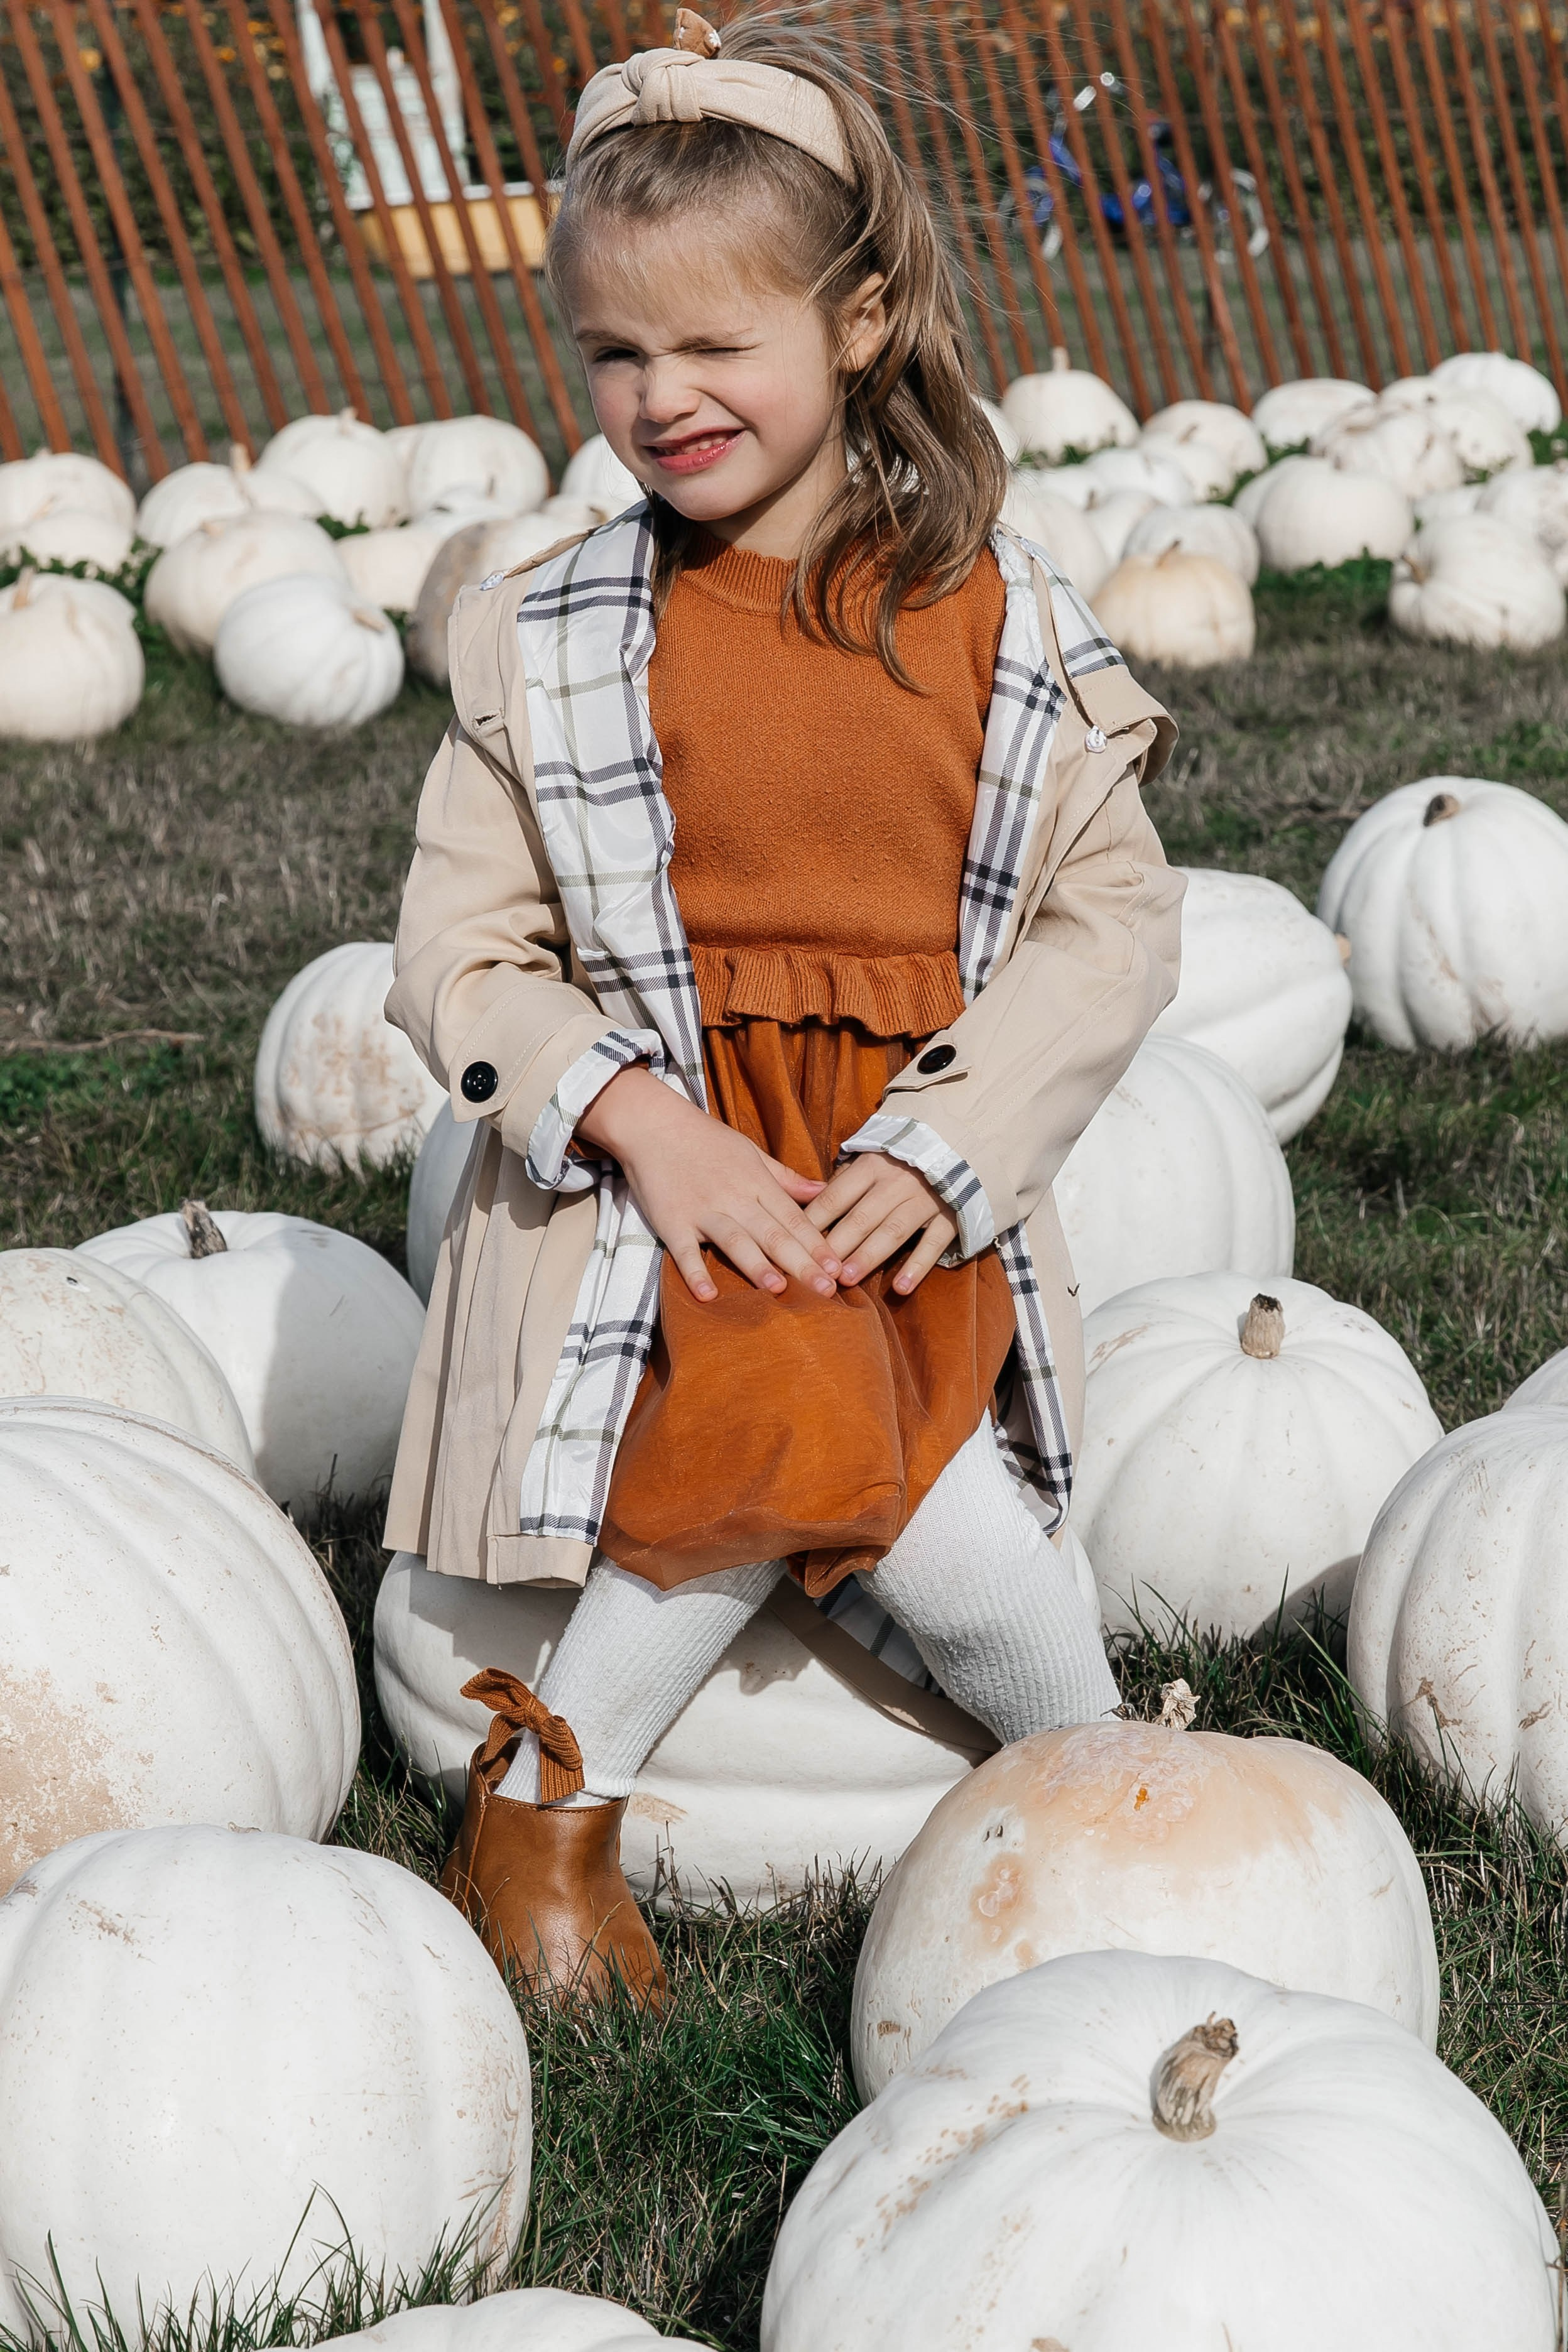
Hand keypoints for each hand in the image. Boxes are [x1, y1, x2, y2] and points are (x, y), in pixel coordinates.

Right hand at [575, 1065, 842, 1302]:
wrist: (653, 1124)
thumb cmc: (705, 1139)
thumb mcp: (750, 1151)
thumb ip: (785, 1177)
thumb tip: (823, 1190)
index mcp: (756, 1181)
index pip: (793, 1218)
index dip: (816, 1244)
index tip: (837, 1269)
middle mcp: (733, 1197)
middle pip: (772, 1234)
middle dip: (801, 1263)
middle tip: (826, 1291)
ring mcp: (702, 1210)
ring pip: (735, 1240)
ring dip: (756, 1265)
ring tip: (778, 1289)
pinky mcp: (671, 1221)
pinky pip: (684, 1250)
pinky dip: (695, 1272)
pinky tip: (708, 1295)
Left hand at [804, 1152, 957, 1293]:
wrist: (961, 1143)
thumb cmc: (902, 1158)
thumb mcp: (872, 1156)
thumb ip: (844, 1179)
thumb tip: (808, 1204)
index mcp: (872, 1165)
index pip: (836, 1196)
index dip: (814, 1221)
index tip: (794, 1244)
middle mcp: (896, 1182)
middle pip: (861, 1217)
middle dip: (837, 1244)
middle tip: (817, 1269)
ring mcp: (925, 1199)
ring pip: (892, 1231)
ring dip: (868, 1256)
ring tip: (846, 1279)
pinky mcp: (950, 1216)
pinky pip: (933, 1244)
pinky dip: (917, 1266)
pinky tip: (900, 1288)